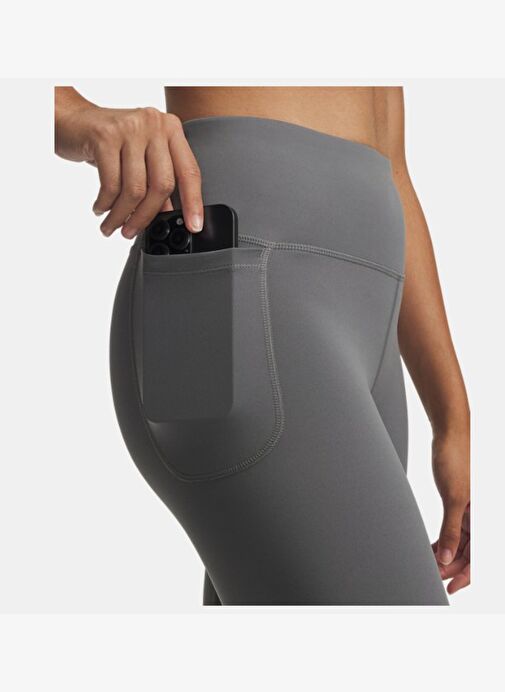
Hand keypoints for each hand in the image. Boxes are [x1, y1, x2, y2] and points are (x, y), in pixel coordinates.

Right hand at [55, 89, 202, 238]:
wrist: (72, 120)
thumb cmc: (111, 143)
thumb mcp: (141, 156)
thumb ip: (157, 179)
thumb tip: (168, 215)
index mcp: (171, 129)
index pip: (189, 172)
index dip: (193, 203)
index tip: (193, 226)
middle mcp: (154, 124)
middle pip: (162, 184)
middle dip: (146, 216)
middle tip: (132, 232)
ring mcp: (130, 128)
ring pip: (135, 188)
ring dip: (121, 215)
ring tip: (112, 225)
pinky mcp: (105, 136)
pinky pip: (111, 184)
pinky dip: (105, 204)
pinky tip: (100, 208)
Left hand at [431, 434, 470, 594]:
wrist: (449, 435)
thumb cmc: (456, 459)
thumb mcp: (453, 499)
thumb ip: (451, 531)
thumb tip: (448, 559)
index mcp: (486, 516)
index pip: (480, 556)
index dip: (467, 575)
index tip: (450, 588)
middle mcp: (481, 515)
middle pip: (471, 552)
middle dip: (454, 567)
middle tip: (434, 577)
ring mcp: (471, 510)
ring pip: (462, 542)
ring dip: (448, 555)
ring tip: (431, 566)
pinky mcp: (460, 503)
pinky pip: (455, 529)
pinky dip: (444, 540)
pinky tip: (433, 549)